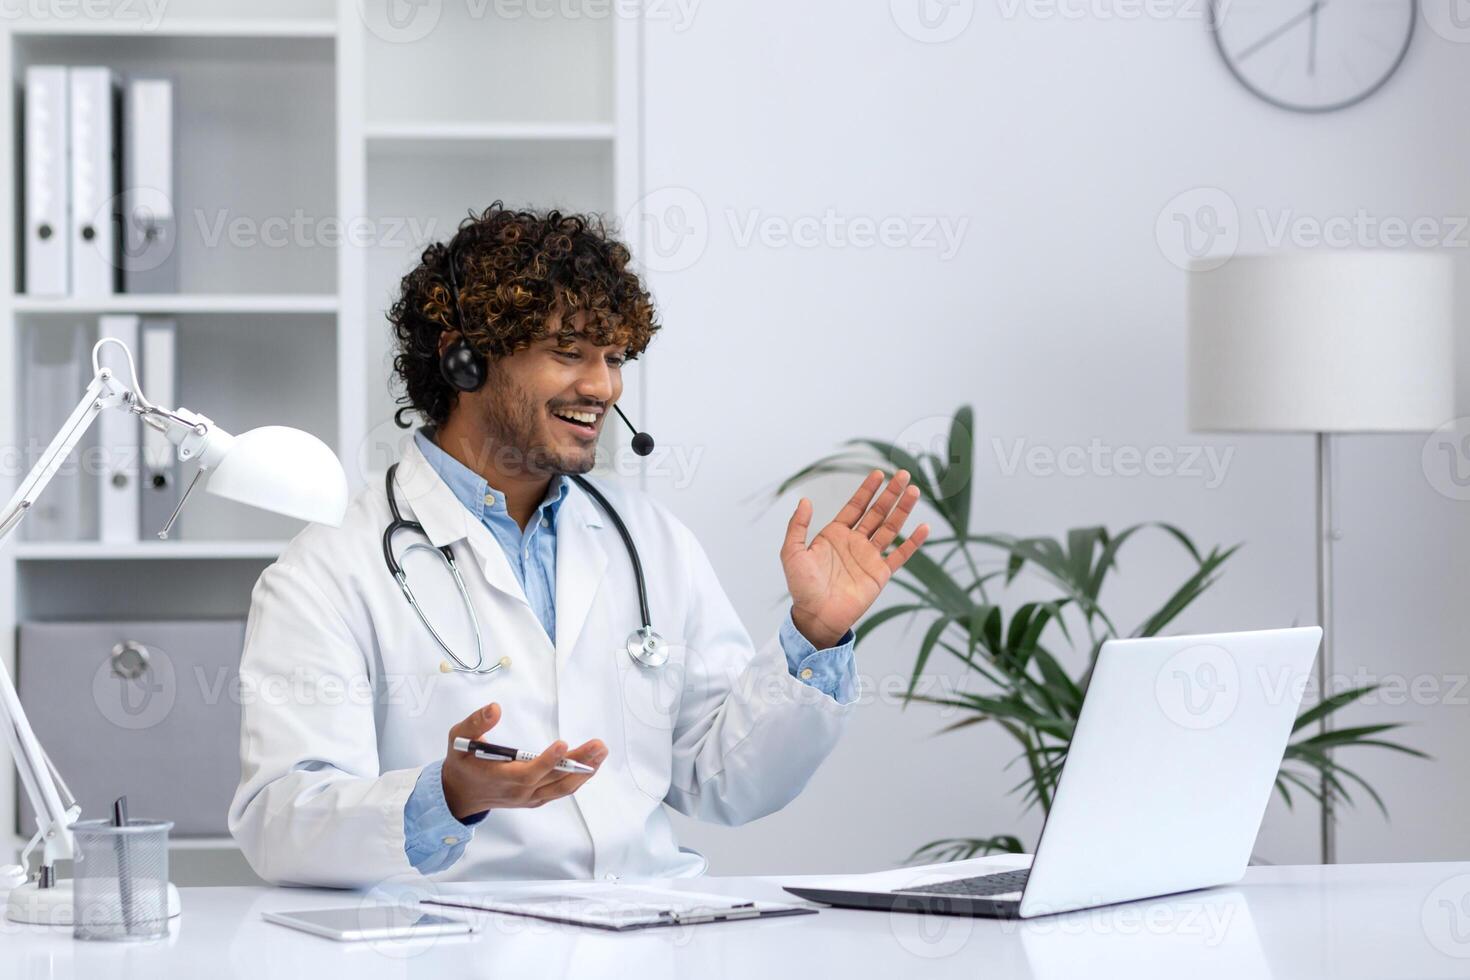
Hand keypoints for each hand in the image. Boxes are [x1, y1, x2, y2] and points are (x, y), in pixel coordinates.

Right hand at [440, 703, 606, 820]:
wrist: (460, 795)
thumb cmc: (462, 763)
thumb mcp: (458, 739)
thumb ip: (475, 723)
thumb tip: (495, 708)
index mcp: (500, 777)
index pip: (528, 773)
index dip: (547, 760)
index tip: (563, 743)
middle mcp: (518, 792)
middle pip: (553, 779)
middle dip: (578, 763)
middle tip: (598, 745)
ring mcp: (529, 798)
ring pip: (561, 788)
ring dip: (584, 772)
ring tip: (601, 752)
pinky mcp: (535, 798)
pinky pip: (560, 791)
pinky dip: (576, 779)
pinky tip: (591, 765)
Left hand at [781, 469, 930, 649]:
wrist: (816, 615)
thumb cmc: (802, 586)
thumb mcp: (792, 552)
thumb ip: (797, 526)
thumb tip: (805, 500)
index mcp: (835, 534)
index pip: (856, 506)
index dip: (867, 490)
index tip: (879, 473)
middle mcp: (855, 542)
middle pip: (877, 512)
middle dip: (890, 494)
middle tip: (904, 475)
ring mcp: (869, 557)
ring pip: (890, 528)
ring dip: (903, 510)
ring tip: (915, 492)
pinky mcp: (880, 574)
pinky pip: (900, 555)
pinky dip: (912, 542)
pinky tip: (924, 527)